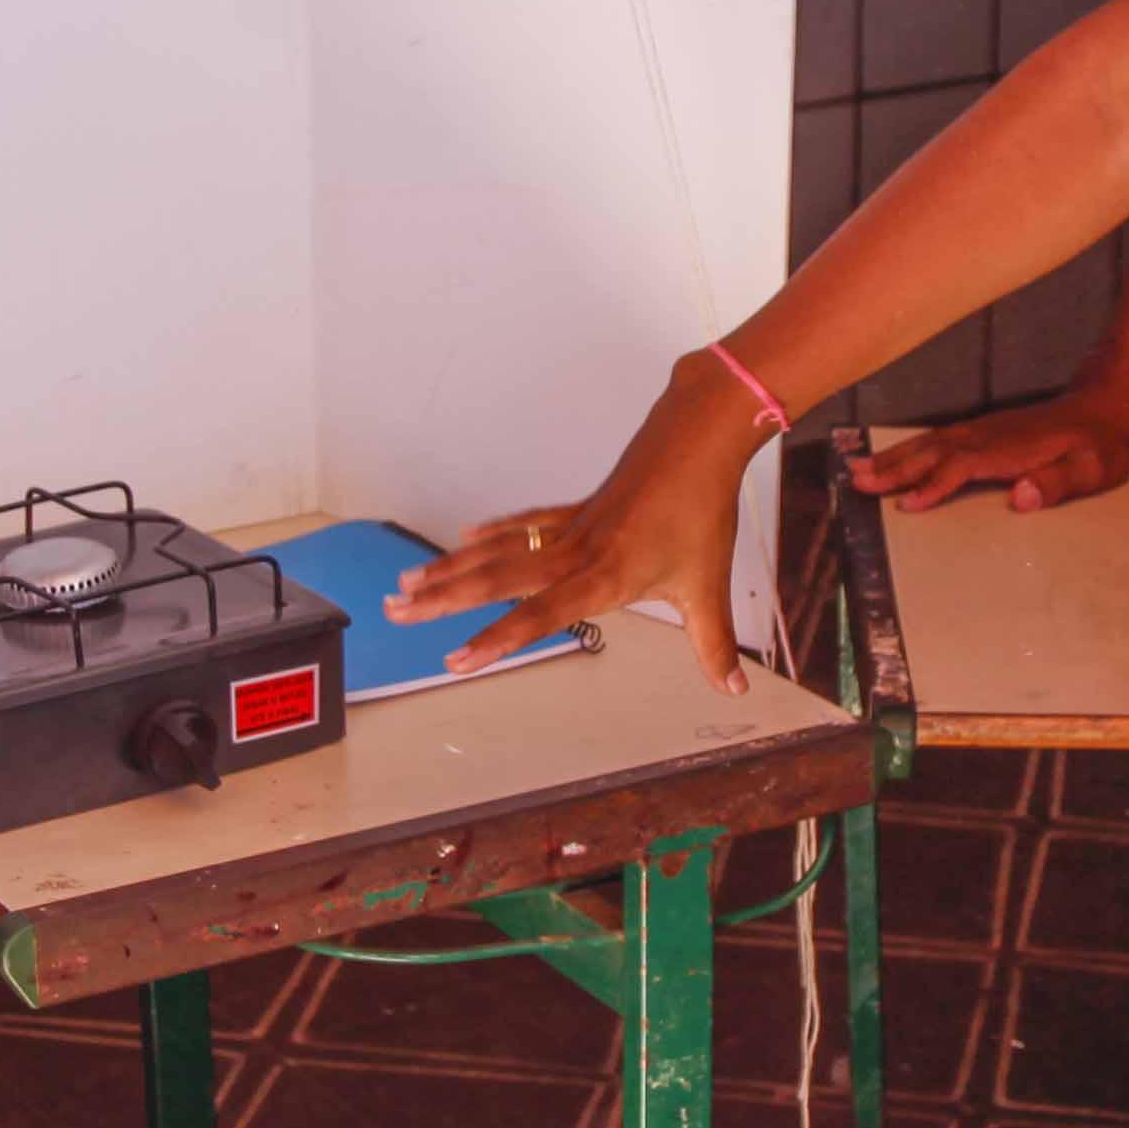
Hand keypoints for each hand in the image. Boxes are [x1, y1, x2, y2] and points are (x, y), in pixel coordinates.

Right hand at [388, 360, 769, 685]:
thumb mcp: (709, 585)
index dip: (496, 641)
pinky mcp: (575, 509)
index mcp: (603, 577)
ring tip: (407, 581)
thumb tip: (732, 688)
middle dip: (442, 598)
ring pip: (497, 550)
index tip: (454, 661)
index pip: (540, 616)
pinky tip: (465, 537)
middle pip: (496, 578)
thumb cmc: (702, 512)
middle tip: (395, 610)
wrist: (696, 439)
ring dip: (451, 566)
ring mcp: (570, 528)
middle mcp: (575, 553)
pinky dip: (492, 532)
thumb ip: (713, 643)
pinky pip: (523, 525)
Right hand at [846, 390, 1128, 515]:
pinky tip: (891, 457)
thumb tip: (1021, 496)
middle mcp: (989, 437)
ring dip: (894, 457)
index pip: (964, 466)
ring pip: (930, 443)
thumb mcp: (1094, 470)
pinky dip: (910, 448)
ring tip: (857, 469)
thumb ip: (1058, 483)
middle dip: (895, 468)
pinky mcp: (982, 431)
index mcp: (1012, 450)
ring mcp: (983, 431)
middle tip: (857, 482)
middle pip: (935, 452)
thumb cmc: (1099, 447)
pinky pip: (937, 439)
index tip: (908, 506)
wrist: (1103, 408)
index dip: (936, 485)